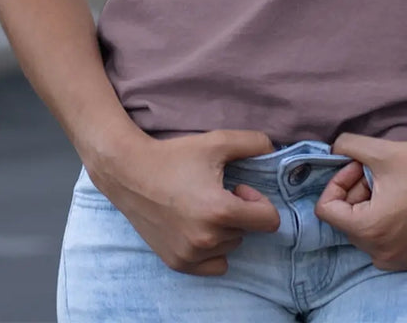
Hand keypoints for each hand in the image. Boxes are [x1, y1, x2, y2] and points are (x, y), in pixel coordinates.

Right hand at [89, 129, 282, 276]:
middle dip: (238, 212)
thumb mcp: (216, 142)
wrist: (129, 173)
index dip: (259, 202)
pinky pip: (214, 265)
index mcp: (220, 212)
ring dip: (223, 229)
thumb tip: (276, 150)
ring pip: (230, 246)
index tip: (239, 189)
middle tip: (213, 193)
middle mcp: (207, 239)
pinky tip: (195, 226)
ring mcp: (191, 255)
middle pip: (247, 231)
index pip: (269, 221)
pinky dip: (212, 249)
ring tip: (200, 207)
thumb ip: (254, 143)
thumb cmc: (174, 156)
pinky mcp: (177, 263)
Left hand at [315, 131, 406, 271]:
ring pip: (366, 233)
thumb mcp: (377, 149)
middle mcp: (382, 255)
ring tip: (391, 187)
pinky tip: (405, 202)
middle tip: (376, 174)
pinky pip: (386, 244)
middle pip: (347, 222)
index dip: (338, 183)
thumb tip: (331, 150)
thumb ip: (344, 146)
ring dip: (370, 208)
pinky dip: (388, 224)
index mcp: (369, 230)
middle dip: (356, 194)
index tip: (359, 167)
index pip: (326, 210)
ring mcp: (402, 261)